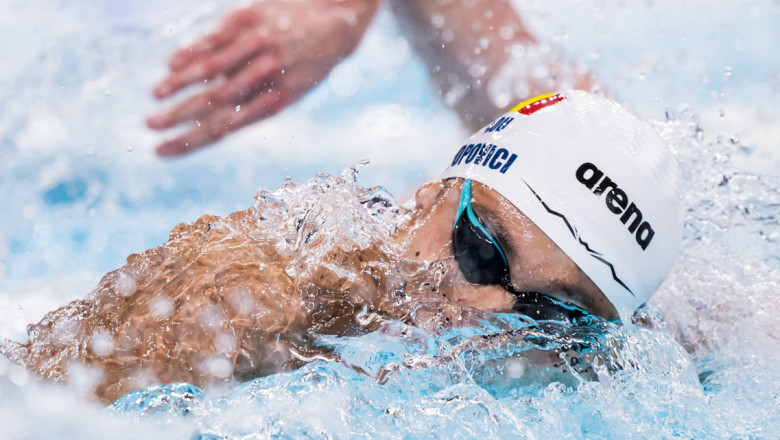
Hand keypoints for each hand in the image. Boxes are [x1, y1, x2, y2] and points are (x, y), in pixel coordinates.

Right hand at [147, 0, 378, 156]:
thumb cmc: (311, 59)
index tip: (161, 152)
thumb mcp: (293, 90)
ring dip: (178, 85)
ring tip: (155, 96)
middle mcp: (265, 74)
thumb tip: (214, 119)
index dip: (190, 142)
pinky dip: (190, 53)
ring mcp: (257, 44)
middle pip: (212, 102)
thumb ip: (257, 104)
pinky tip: (171, 65)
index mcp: (276, 100)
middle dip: (176, 118)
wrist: (341, 16)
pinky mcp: (249, 18)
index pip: (224, 128)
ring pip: (209, 69)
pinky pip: (213, 38)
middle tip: (149, 127)